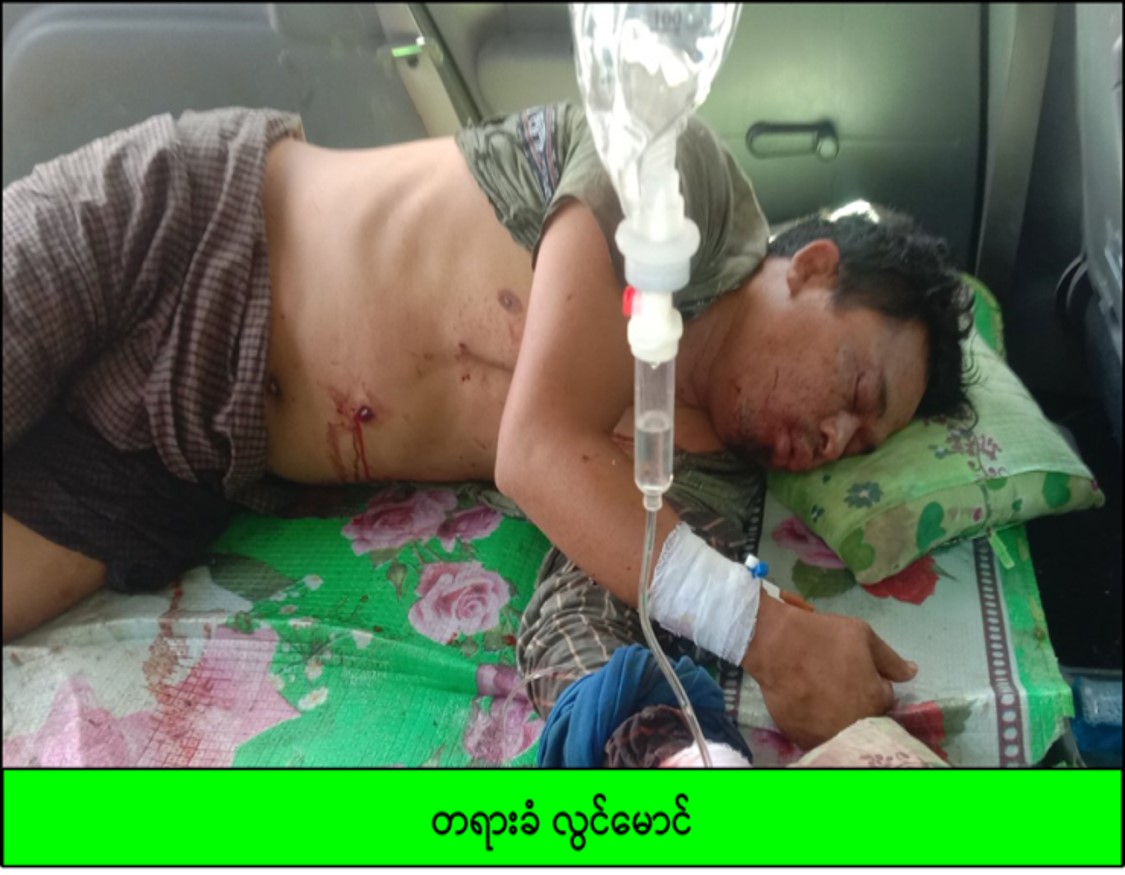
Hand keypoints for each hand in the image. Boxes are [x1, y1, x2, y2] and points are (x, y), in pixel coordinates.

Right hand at [741, 595, 917, 749]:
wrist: (775, 644)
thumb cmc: (822, 636)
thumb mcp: (862, 636)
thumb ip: (890, 658)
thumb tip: (912, 672)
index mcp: (874, 702)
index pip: (885, 698)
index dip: (873, 681)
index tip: (858, 669)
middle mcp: (853, 726)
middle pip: (865, 719)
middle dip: (859, 703)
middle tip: (839, 681)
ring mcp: (825, 734)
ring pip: (840, 729)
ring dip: (838, 716)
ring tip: (822, 692)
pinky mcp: (800, 737)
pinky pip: (815, 734)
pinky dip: (815, 723)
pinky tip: (807, 702)